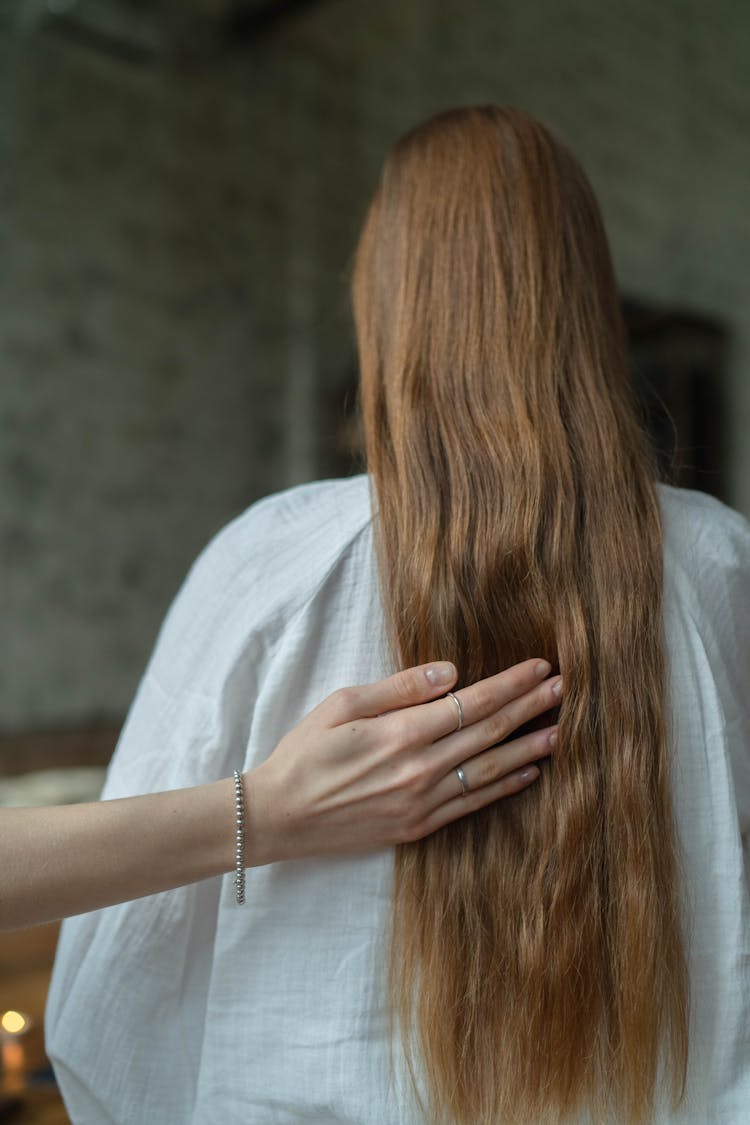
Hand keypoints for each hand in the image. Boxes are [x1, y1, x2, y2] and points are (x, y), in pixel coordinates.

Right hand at [245, 659, 559, 864]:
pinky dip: (503, 787)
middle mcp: (419, 771)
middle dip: (530, 709)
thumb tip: (451, 672)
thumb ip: (400, 688)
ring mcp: (421, 804)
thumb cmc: (304, 753)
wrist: (278, 816)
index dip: (510, 685)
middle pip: (489, 734)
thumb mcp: (342, 704)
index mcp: (401, 734)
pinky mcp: (416, 828)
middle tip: (566, 690)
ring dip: (528, 750)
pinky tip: (526, 773)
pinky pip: (471, 806)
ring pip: (489, 772)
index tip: (541, 668)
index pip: (472, 703)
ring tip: (561, 731)